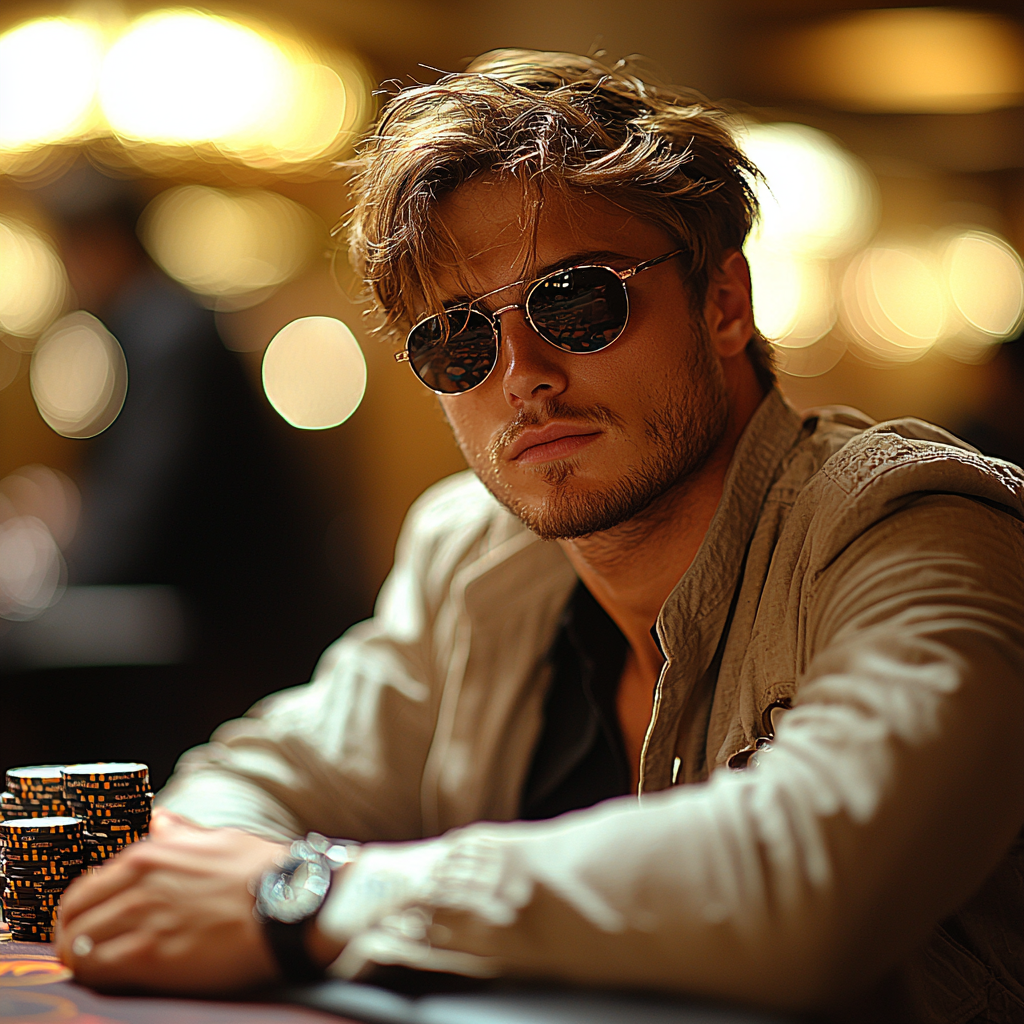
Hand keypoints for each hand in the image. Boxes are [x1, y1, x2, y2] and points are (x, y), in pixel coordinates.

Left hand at [55, 808, 285, 993]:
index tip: (89, 922)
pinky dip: (99, 975)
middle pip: (73, 917)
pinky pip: (100, 970)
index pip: (86, 886)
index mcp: (149, 855)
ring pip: (79, 946)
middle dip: (72, 935)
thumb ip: (180, 834)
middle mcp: (138, 885)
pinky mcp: (150, 957)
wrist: (288, 904)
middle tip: (83, 950)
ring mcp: (142, 921)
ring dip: (83, 958)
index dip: (81, 909)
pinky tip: (112, 977)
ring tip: (98, 967)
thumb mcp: (217, 839)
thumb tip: (161, 820)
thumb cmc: (260, 871)